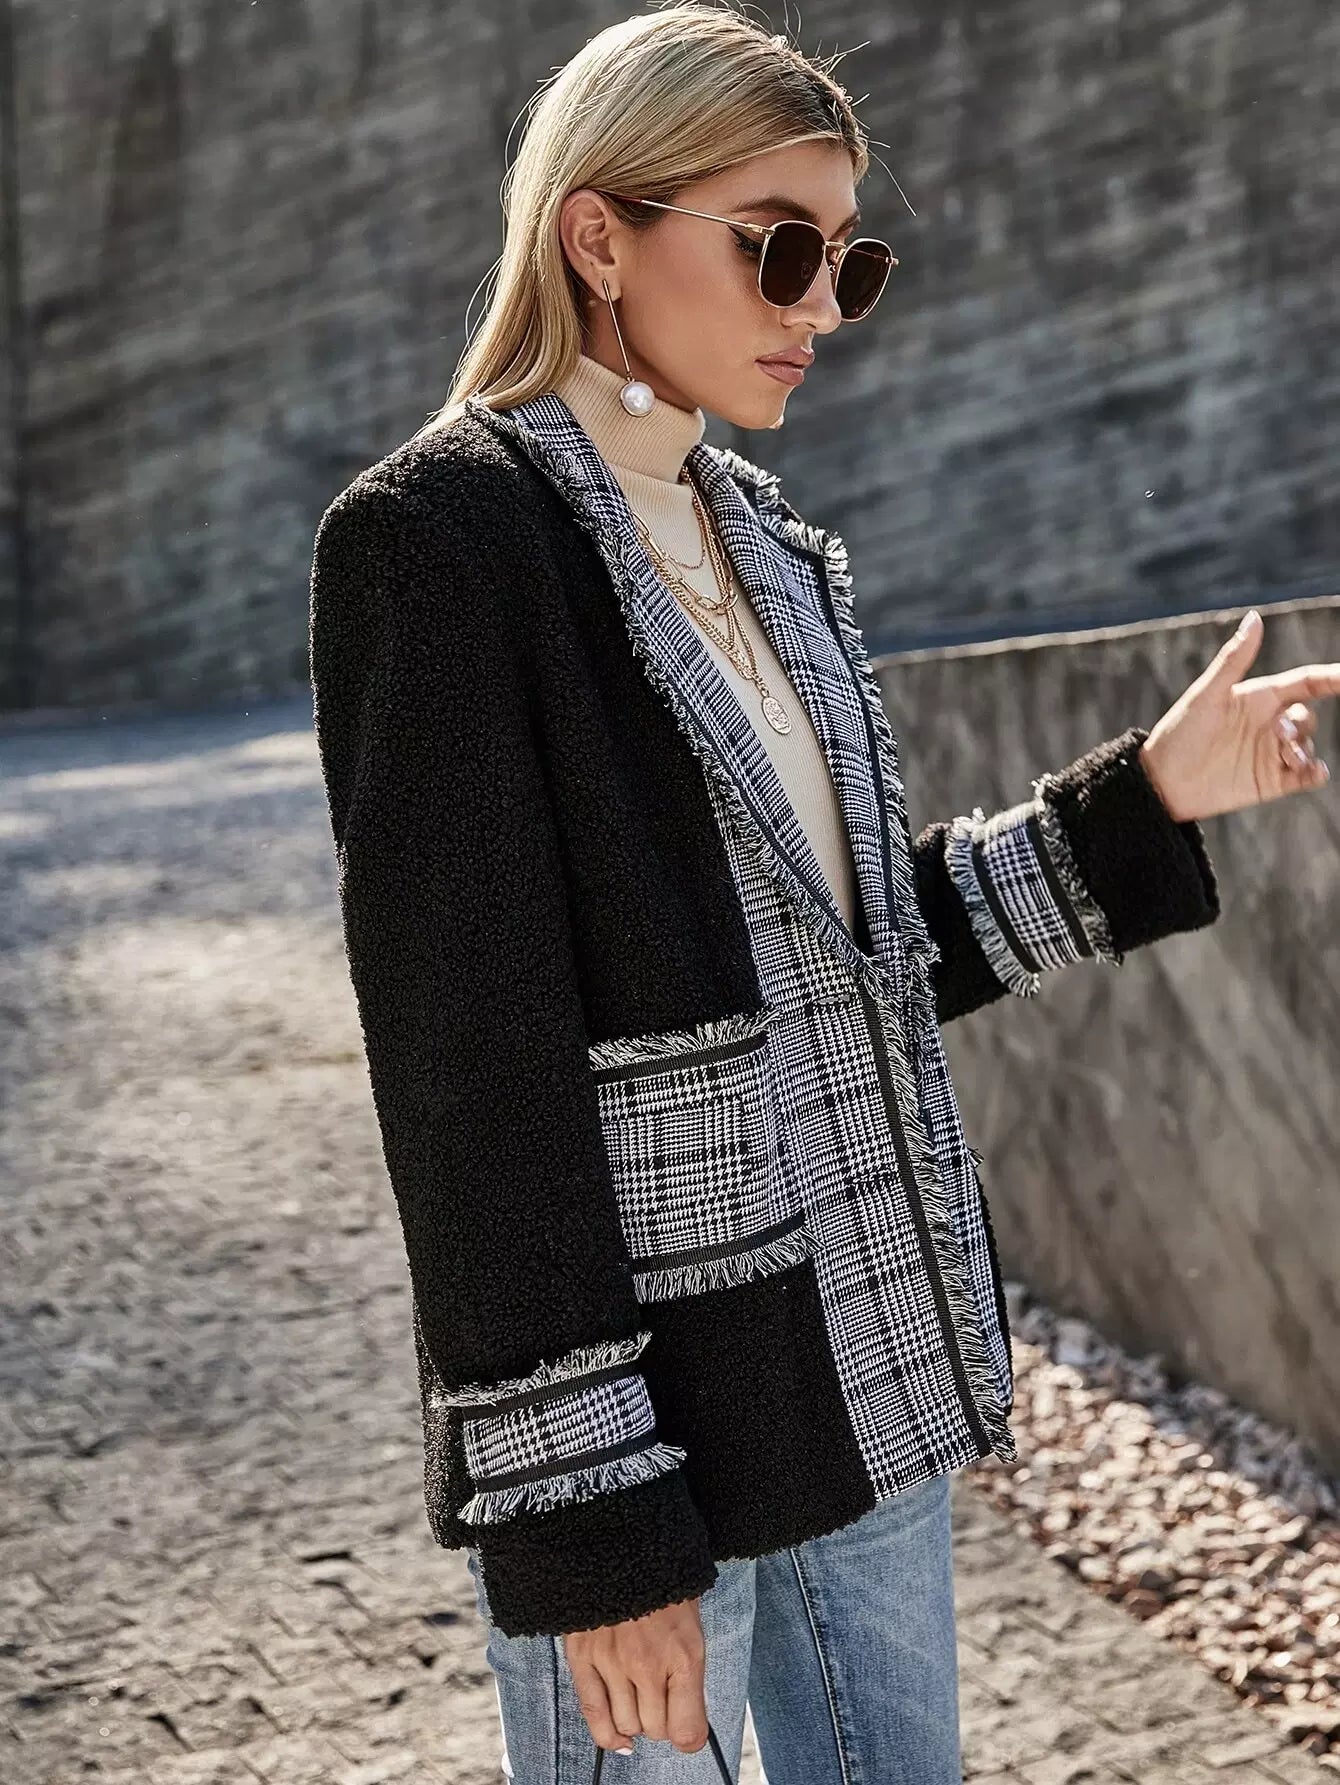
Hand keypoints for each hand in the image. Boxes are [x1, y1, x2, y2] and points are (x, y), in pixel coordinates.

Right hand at [564, 1595, 708, 1758]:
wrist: (622, 1539)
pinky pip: (593, 1712)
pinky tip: (616, 1736)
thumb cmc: (663, 1580)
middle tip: (662, 1702)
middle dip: (661, 1722)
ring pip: (626, 1725)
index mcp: (683, 1653)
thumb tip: (685, 1720)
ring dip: (634, 1721)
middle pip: (656, 1729)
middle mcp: (648, 1665)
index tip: (687, 1729)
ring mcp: (613, 1663)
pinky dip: (606, 1733)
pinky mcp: (583, 1657)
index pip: (688, 1730)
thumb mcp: (691, 1622)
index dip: (689, 1736)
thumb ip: (688, 1671)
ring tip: (639, 1701)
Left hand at [1138, 609, 1336, 822]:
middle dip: (1303, 720)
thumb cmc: (1179, 733)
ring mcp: (1271, 753)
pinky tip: (1311, 772)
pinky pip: (1306, 776)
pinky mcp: (1271, 781)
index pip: (1307, 682)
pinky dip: (1315, 773)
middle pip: (1308, 715)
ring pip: (1309, 745)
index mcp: (1259, 697)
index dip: (1333, 677)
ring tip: (1287, 755)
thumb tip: (1256, 617)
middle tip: (1281, 730)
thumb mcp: (1207, 694)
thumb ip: (1234, 659)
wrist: (1161, 783)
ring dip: (1305, 748)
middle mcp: (1269, 723)